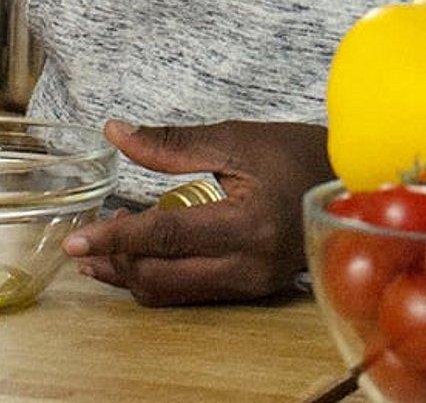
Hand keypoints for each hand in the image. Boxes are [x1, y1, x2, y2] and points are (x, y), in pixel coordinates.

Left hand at [64, 119, 330, 305]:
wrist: (349, 181)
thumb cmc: (295, 152)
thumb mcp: (236, 139)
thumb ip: (172, 143)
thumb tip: (116, 132)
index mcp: (246, 222)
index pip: (166, 234)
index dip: (117, 236)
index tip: (76, 240)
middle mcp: (248, 263)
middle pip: (161, 276)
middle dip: (116, 260)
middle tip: (86, 242)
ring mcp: (250, 283)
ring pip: (170, 294)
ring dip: (131, 275)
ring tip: (102, 255)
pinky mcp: (251, 290)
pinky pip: (191, 294)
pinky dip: (158, 278)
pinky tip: (140, 261)